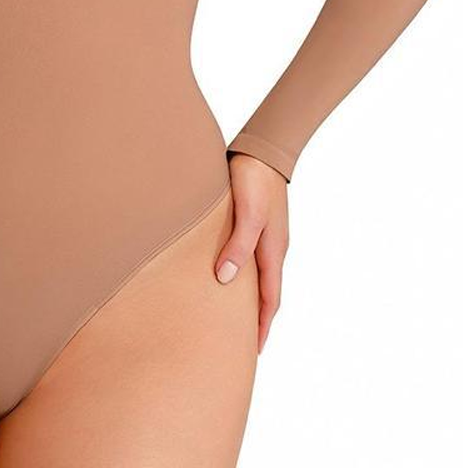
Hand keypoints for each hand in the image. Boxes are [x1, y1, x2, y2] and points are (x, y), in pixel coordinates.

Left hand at [215, 153, 288, 352]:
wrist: (262, 149)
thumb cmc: (254, 180)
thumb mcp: (248, 215)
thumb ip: (238, 246)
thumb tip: (225, 280)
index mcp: (273, 250)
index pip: (269, 298)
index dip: (261, 324)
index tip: (253, 350)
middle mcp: (272, 247)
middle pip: (266, 291)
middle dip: (257, 318)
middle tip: (243, 342)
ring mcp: (266, 235)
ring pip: (259, 274)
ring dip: (250, 296)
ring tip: (235, 314)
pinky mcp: (256, 222)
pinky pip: (252, 257)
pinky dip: (245, 274)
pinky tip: (230, 272)